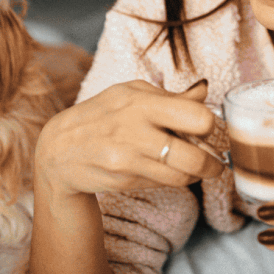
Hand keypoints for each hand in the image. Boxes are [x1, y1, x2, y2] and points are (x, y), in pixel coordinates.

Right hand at [35, 79, 225, 197]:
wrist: (58, 150)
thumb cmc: (101, 115)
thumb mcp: (131, 94)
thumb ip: (171, 96)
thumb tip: (204, 89)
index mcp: (142, 103)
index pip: (198, 119)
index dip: (208, 126)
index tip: (205, 128)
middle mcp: (135, 131)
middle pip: (196, 158)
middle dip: (212, 163)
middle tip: (214, 162)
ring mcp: (128, 159)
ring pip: (183, 177)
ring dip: (196, 175)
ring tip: (195, 168)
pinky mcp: (124, 181)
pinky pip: (165, 184)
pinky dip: (175, 180)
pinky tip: (169, 170)